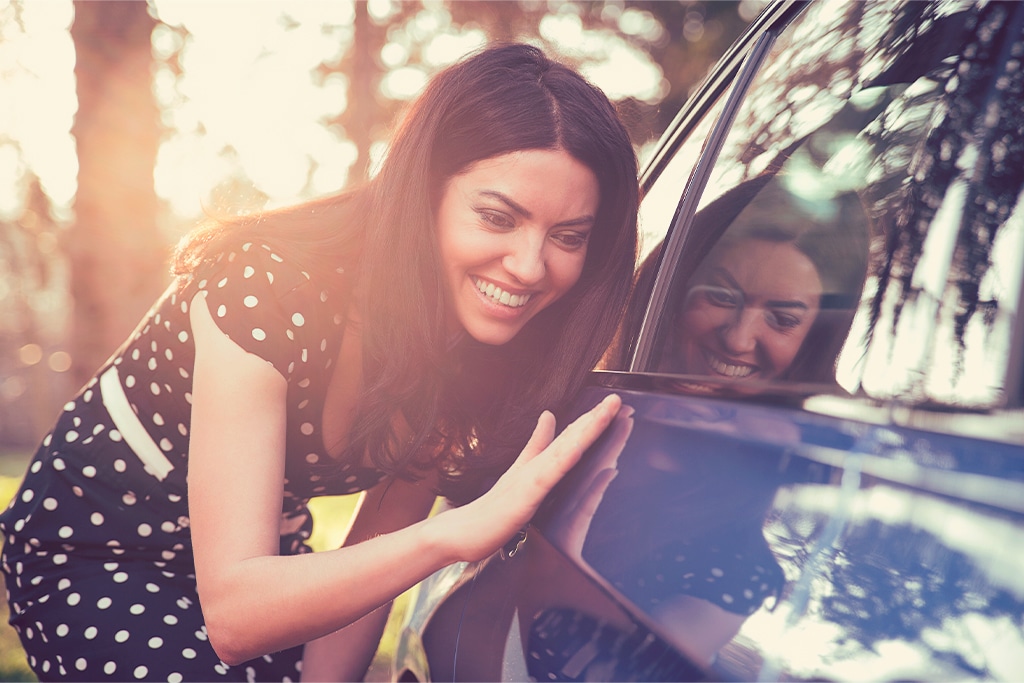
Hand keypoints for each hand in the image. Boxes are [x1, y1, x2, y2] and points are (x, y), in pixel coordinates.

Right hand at [431, 393, 622, 563]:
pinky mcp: (525, 495)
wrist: (462, 531)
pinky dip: (564, 457)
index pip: (571, 437)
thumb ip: (536, 445)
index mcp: (541, 462)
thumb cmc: (491, 507)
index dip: (593, 420)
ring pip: (566, 448)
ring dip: (588, 428)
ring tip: (607, 411)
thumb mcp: (520, 471)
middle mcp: (538, 465)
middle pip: (572, 437)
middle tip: (618, 399)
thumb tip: (548, 416)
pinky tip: (579, 445)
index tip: (615, 404)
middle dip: (597, 417)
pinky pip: (549, 474)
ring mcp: (532, 478)